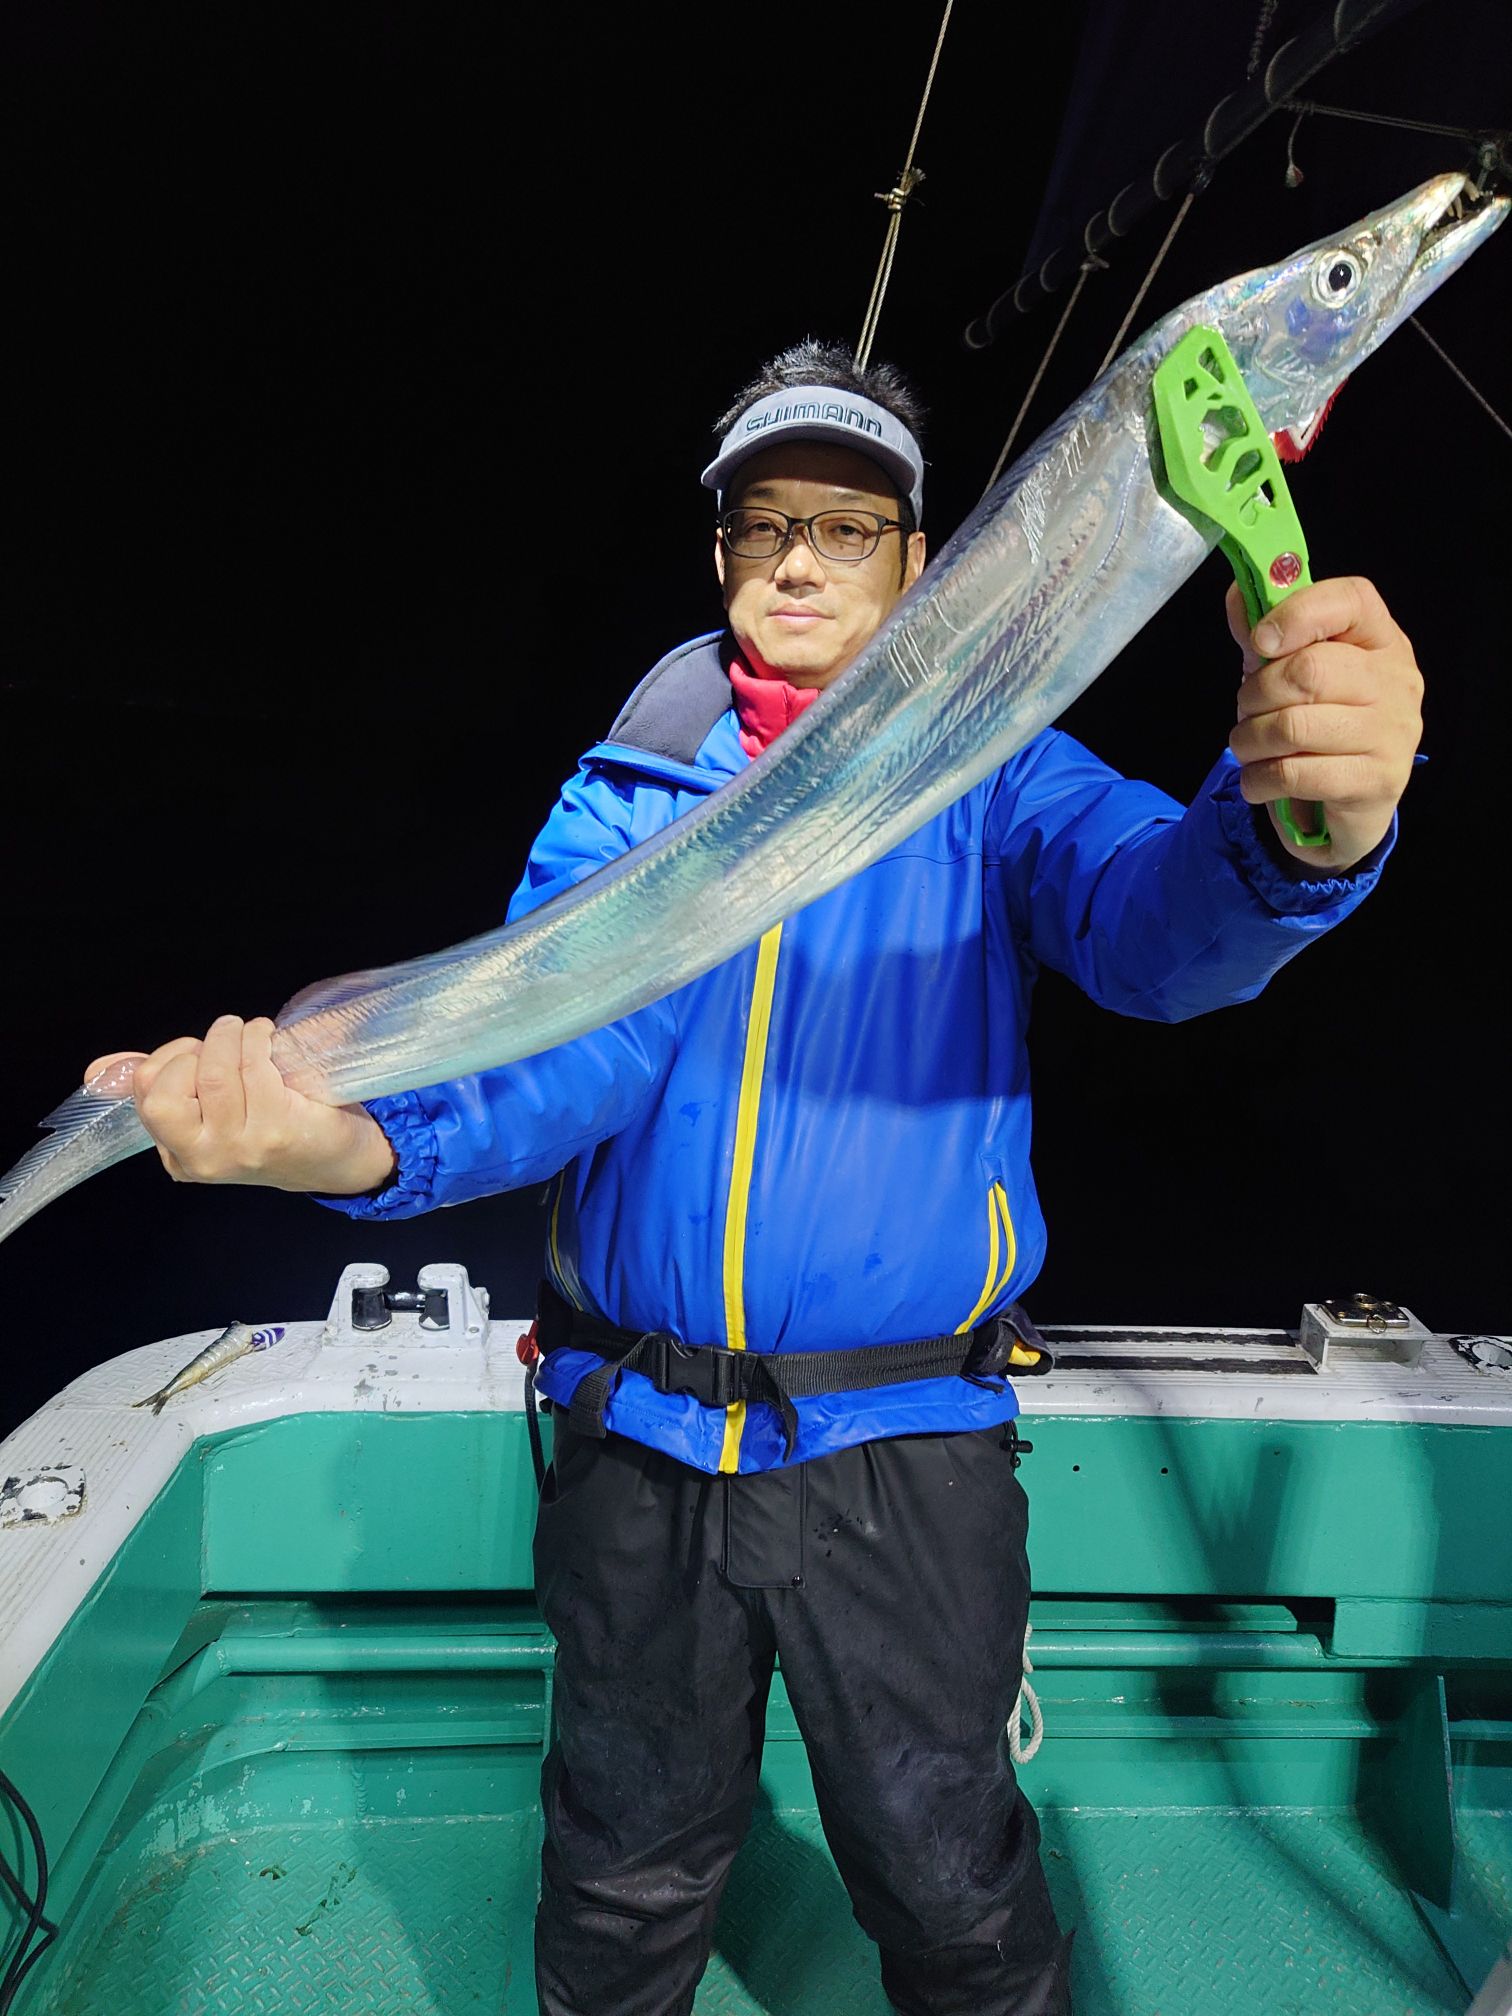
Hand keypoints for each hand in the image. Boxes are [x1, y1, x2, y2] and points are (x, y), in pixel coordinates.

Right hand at [85, 1015, 397, 1194]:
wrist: (337, 1159)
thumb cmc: (273, 1125)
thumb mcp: (211, 1112)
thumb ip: (159, 1086)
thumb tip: (101, 1068)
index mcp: (180, 1154)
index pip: (147, 1093)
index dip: (170, 1058)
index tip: (196, 1051)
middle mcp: (204, 1158)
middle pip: (166, 1089)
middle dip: (192, 1049)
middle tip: (223, 1040)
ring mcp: (240, 1148)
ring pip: (214, 1071)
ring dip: (232, 1035)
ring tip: (250, 1032)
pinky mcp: (277, 1131)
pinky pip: (253, 1067)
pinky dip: (258, 1039)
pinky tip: (270, 1039)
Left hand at [1225, 576, 1422, 870]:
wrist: (1345, 806)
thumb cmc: (1316, 724)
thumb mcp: (1286, 673)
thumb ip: (1264, 634)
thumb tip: (1238, 595)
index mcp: (1380, 638)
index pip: (1351, 600)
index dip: (1296, 613)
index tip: (1259, 641)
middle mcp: (1396, 680)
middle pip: (1308, 670)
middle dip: (1255, 694)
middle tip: (1247, 711)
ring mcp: (1393, 732)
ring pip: (1293, 726)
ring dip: (1249, 740)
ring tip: (1249, 747)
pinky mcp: (1377, 781)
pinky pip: (1295, 774)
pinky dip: (1258, 779)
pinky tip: (1259, 781)